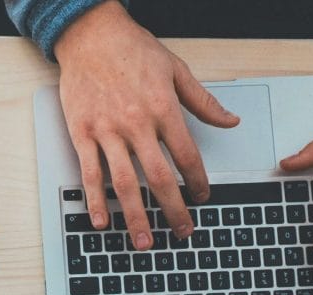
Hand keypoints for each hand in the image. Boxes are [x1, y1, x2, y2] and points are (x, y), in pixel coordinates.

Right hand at [54, 0, 239, 250]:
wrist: (91, 35)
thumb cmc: (132, 49)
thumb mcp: (176, 70)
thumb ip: (203, 101)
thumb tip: (230, 121)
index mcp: (163, 109)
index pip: (187, 155)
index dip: (198, 180)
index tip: (202, 196)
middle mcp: (136, 124)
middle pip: (159, 177)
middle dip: (173, 209)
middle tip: (182, 230)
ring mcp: (106, 131)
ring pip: (125, 183)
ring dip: (136, 216)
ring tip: (144, 241)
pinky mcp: (82, 134)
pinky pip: (90, 174)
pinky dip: (95, 200)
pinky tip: (102, 221)